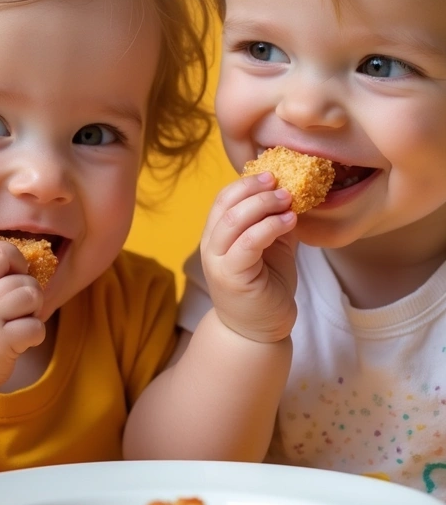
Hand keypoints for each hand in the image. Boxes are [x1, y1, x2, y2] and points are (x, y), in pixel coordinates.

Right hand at [0, 242, 45, 391]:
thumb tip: (9, 253)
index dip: (15, 259)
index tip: (15, 275)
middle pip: (19, 276)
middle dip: (29, 288)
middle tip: (21, 305)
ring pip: (30, 296)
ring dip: (34, 309)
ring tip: (23, 320)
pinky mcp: (0, 344)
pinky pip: (35, 326)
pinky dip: (36, 333)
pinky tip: (24, 339)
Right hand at [201, 173, 297, 343]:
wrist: (260, 329)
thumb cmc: (265, 286)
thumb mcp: (272, 246)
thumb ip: (275, 221)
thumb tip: (293, 192)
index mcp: (217, 234)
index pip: (223, 197)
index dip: (246, 183)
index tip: (274, 175)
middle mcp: (211, 246)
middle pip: (225, 204)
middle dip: (255, 189)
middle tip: (282, 183)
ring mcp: (218, 261)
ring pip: (233, 220)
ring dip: (264, 205)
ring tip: (289, 200)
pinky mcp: (231, 276)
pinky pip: (248, 243)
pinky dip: (270, 227)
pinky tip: (289, 222)